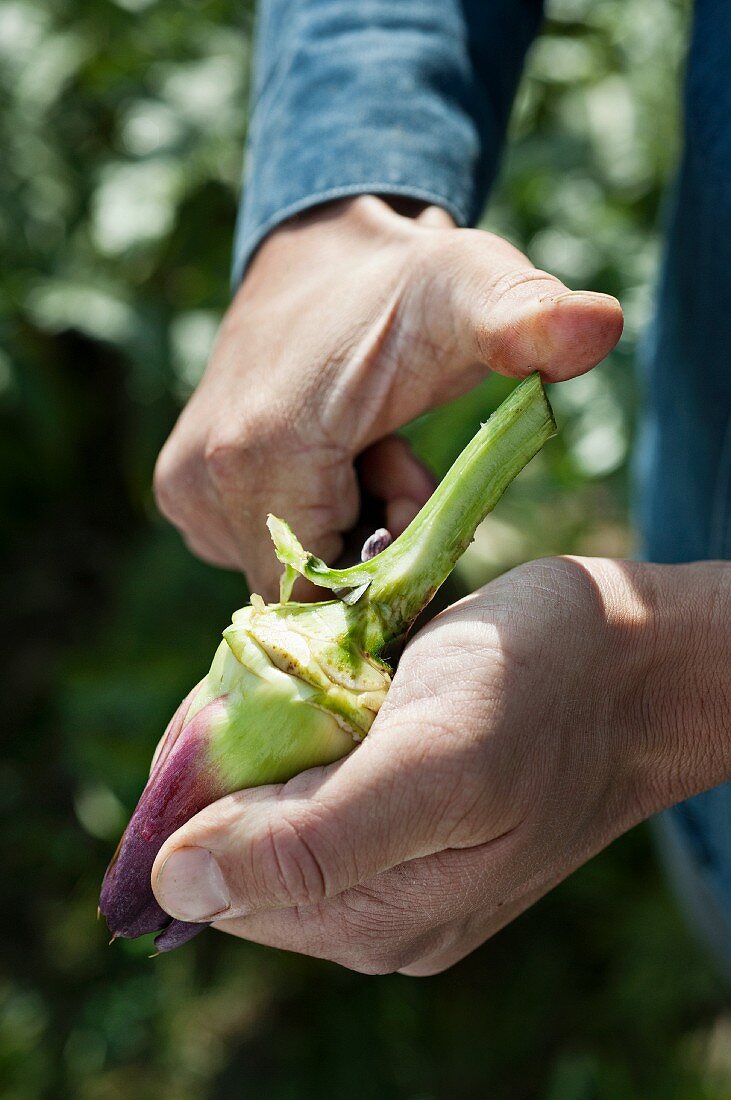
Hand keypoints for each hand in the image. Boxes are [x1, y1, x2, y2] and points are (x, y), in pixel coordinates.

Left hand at [151, 557, 729, 973]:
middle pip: (240, 840)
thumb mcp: (431, 762)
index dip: (201, 789)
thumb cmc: (543, 697)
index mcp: (374, 919)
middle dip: (241, 749)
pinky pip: (320, 769)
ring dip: (277, 721)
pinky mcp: (412, 803)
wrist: (638, 660)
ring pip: (275, 796)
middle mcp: (376, 903)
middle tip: (291, 669)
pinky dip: (312, 712)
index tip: (230, 700)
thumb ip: (310, 842)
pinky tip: (353, 675)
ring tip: (333, 666)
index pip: (218, 879)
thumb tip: (172, 890)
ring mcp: (395, 853)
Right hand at [153, 196, 622, 594]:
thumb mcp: (474, 291)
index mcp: (259, 457)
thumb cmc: (408, 284)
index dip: (388, 573)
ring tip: (365, 450)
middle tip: (399, 464)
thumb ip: (529, 316)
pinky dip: (306, 523)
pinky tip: (327, 458)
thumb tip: (603, 323)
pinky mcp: (182, 492)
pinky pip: (261, 548)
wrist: (324, 254)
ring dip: (341, 534)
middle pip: (308, 591)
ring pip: (286, 572)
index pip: (328, 600)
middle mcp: (202, 485)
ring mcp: (184, 492)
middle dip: (369, 547)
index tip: (419, 493)